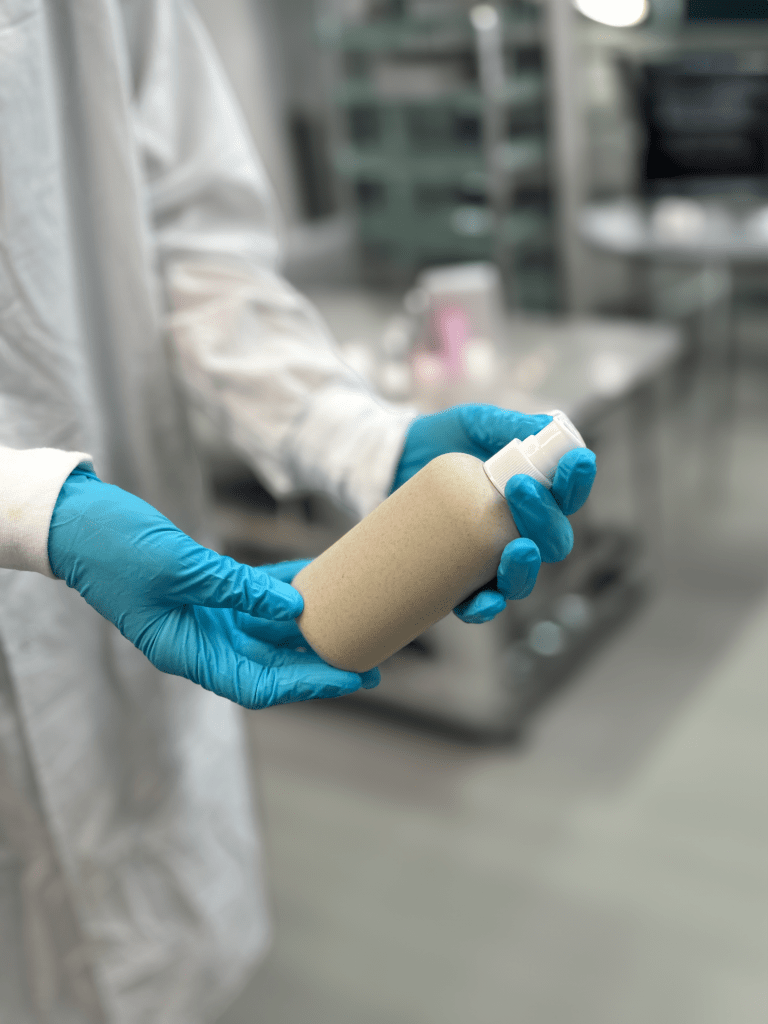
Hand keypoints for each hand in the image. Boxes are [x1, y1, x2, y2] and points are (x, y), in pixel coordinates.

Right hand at [48, 466, 378, 706]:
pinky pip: (256, 598)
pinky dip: (285, 590)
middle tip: (372, 658)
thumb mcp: (179, 567)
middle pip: (272, 665)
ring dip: (307, 628)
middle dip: (319, 663)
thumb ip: (238, 589)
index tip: (353, 676)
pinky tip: (317, 577)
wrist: (75, 520)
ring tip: (353, 621)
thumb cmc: (113, 549)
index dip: (309, 684)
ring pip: (268, 633)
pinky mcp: (205, 591)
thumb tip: (294, 606)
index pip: (260, 684)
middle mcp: (200, 642)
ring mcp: (204, 618)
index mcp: (186, 652)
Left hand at [390, 404, 595, 622]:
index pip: (568, 493)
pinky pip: (481, 604)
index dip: (577, 481)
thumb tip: (546, 428)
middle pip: (553, 540)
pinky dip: (485, 608)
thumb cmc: (441, 439)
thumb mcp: (474, 423)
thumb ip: (508, 426)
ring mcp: (489, 557)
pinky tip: (484, 600)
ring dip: (525, 570)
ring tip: (518, 548)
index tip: (575, 462)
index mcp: (533, 492)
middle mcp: (519, 529)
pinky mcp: (458, 577)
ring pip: (523, 578)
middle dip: (546, 519)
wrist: (390, 462)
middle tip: (520, 488)